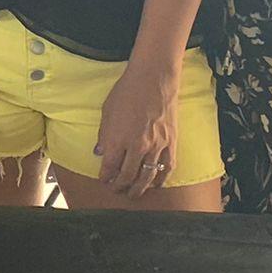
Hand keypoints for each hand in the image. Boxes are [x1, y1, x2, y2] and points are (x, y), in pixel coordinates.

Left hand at [96, 60, 178, 197]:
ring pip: (147, 176)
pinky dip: (161, 179)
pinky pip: (167, 168)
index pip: (109, 166)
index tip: (104, 180)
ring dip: (139, 188)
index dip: (105, 177)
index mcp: (118, 137)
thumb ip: (104, 134)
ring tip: (133, 193)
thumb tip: (100, 152)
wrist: (153, 79)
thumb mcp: (107, 111)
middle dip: (120, 186)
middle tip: (116, 189)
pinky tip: (156, 184)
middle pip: (128, 175)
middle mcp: (137, 145)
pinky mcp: (171, 143)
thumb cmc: (127, 91)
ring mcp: (156, 146)